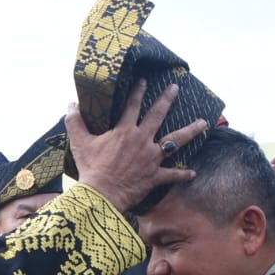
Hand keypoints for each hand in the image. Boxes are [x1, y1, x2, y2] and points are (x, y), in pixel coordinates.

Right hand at [65, 81, 207, 212]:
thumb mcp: (80, 142)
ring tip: (203, 123)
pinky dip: (182, 175)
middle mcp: (141, 140)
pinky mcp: (154, 176)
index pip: (132, 105)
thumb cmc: (91, 168)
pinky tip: (193, 173)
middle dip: (167, 100)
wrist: (102, 195)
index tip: (144, 80)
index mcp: (124, 131)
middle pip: (158, 115)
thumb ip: (75, 121)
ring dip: (190, 131)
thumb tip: (70, 104)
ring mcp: (151, 158)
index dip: (137, 91)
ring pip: (175, 141)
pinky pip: (172, 175)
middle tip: (176, 88)